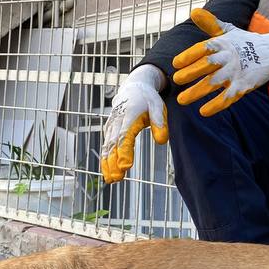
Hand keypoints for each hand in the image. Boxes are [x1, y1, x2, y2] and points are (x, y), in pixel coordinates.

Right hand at [100, 64, 168, 183]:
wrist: (133, 88)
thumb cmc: (148, 100)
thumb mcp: (158, 107)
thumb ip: (160, 123)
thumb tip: (162, 141)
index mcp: (129, 115)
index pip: (125, 136)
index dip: (124, 152)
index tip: (125, 166)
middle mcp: (117, 122)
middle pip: (113, 144)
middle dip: (114, 162)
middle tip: (117, 178)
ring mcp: (111, 126)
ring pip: (107, 147)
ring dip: (107, 164)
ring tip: (111, 180)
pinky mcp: (109, 131)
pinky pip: (106, 146)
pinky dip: (105, 160)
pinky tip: (108, 174)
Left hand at [171, 8, 268, 116]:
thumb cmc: (245, 42)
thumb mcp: (229, 30)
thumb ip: (210, 24)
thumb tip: (194, 11)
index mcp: (223, 43)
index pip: (204, 48)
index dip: (189, 55)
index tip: (176, 63)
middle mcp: (229, 57)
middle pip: (208, 64)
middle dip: (191, 72)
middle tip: (176, 80)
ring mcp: (236, 72)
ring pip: (214, 83)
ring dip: (197, 92)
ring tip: (182, 100)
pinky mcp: (244, 86)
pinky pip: (228, 97)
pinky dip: (216, 105)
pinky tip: (203, 112)